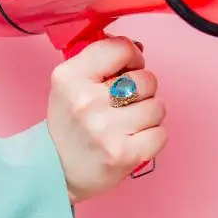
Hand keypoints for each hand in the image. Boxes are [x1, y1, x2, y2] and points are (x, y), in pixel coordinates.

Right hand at [46, 36, 167, 204]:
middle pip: (146, 79)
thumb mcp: (68, 85)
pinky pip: (160, 134)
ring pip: (157, 107)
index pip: (121, 48)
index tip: (126, 70)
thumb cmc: (69, 124)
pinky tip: (131, 141)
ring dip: (147, 116)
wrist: (56, 170)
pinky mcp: (123, 154)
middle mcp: (85, 101)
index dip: (131, 57)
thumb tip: (137, 49)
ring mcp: (104, 129)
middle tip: (122, 105)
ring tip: (126, 125)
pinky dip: (151, 138)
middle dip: (141, 91)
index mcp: (69, 77)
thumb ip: (99, 62)